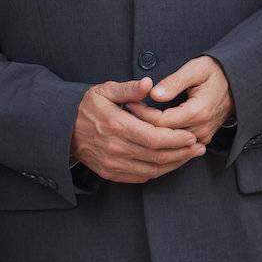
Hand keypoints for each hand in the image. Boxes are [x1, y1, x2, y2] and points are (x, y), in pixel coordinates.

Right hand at [71, 78, 204, 183]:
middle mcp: (115, 148)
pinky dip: (159, 171)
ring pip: (152, 169)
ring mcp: (112, 163)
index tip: (192, 136)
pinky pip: (141, 177)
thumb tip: (148, 84)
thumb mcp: (105, 90)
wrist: (61, 130)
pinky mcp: (110, 173)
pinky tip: (170, 163)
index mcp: (117, 125)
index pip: (155, 138)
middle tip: (199, 148)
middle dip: (182, 153)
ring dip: (175, 164)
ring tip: (190, 155)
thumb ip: (129, 89)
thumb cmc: (86, 107)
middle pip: (158, 156)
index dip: (177, 140)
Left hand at [124, 56, 231, 145]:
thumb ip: (174, 82)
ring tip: (133, 122)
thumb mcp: (196, 69)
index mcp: (198, 111)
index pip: (161, 122)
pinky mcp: (202, 140)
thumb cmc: (215, 73)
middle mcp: (201, 129)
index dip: (142, 114)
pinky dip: (162, 139)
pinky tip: (148, 130)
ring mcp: (202, 137)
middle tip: (126, 113)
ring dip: (150, 134)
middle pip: (163, 136)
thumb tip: (154, 94)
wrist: (238, 84)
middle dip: (142, 126)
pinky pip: (177, 146)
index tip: (129, 103)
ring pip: (169, 144)